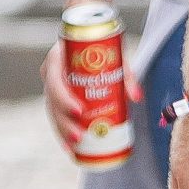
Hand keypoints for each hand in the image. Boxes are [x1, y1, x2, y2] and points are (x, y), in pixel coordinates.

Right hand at [41, 39, 139, 153]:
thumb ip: (126, 74)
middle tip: (80, 136)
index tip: (79, 111)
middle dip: (64, 122)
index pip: (56, 81)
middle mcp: (52, 74)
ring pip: (53, 114)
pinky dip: (64, 133)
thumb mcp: (115, 54)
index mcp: (59, 59)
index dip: (64, 99)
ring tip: (75, 149)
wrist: (90, 39)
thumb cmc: (102, 45)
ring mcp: (53, 87)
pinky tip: (71, 149)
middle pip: (52, 103)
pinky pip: (58, 117)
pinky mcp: (58, 98)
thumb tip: (136, 97)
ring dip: (63, 132)